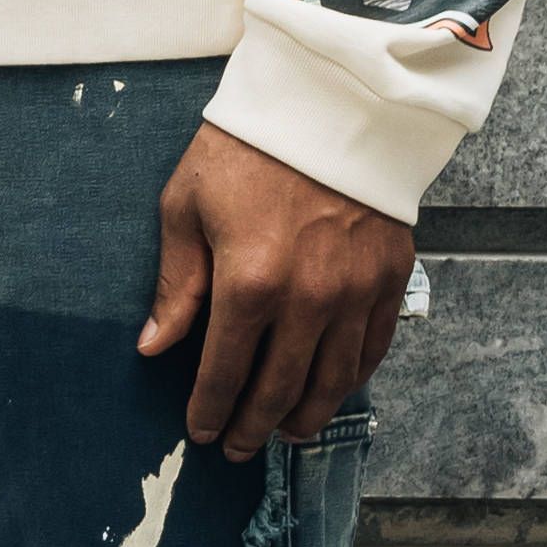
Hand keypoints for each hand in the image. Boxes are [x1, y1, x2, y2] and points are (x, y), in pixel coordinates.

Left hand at [139, 121, 409, 464]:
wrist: (329, 99)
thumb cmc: (247, 145)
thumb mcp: (187, 204)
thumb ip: (176, 285)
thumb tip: (156, 348)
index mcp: (249, 282)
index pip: (224, 373)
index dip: (210, 412)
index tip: (201, 431)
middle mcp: (308, 299)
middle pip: (279, 391)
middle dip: (253, 427)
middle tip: (239, 447)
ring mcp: (355, 293)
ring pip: (331, 383)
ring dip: (305, 418)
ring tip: (285, 432)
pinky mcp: (390, 278)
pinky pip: (372, 350)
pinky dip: (349, 380)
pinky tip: (330, 389)